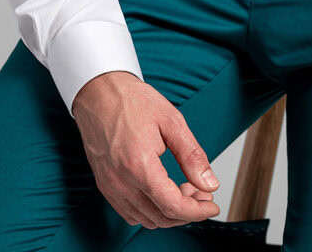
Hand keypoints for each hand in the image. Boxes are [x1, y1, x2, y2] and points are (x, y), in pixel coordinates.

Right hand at [71, 71, 220, 229]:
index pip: (173, 206)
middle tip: (202, 193)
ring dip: (169, 212)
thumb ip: (192, 156)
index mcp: (139, 166)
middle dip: (187, 211)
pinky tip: (162, 193)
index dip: (197, 211)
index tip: (212, 205)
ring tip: (185, 189)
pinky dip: (151, 211)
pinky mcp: (104, 185)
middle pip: (161, 217)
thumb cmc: (132, 101)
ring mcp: (110, 186)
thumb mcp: (171, 121)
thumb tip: (209, 184)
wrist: (99, 92)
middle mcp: (121, 183)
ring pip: (146, 219)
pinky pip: (130, 213)